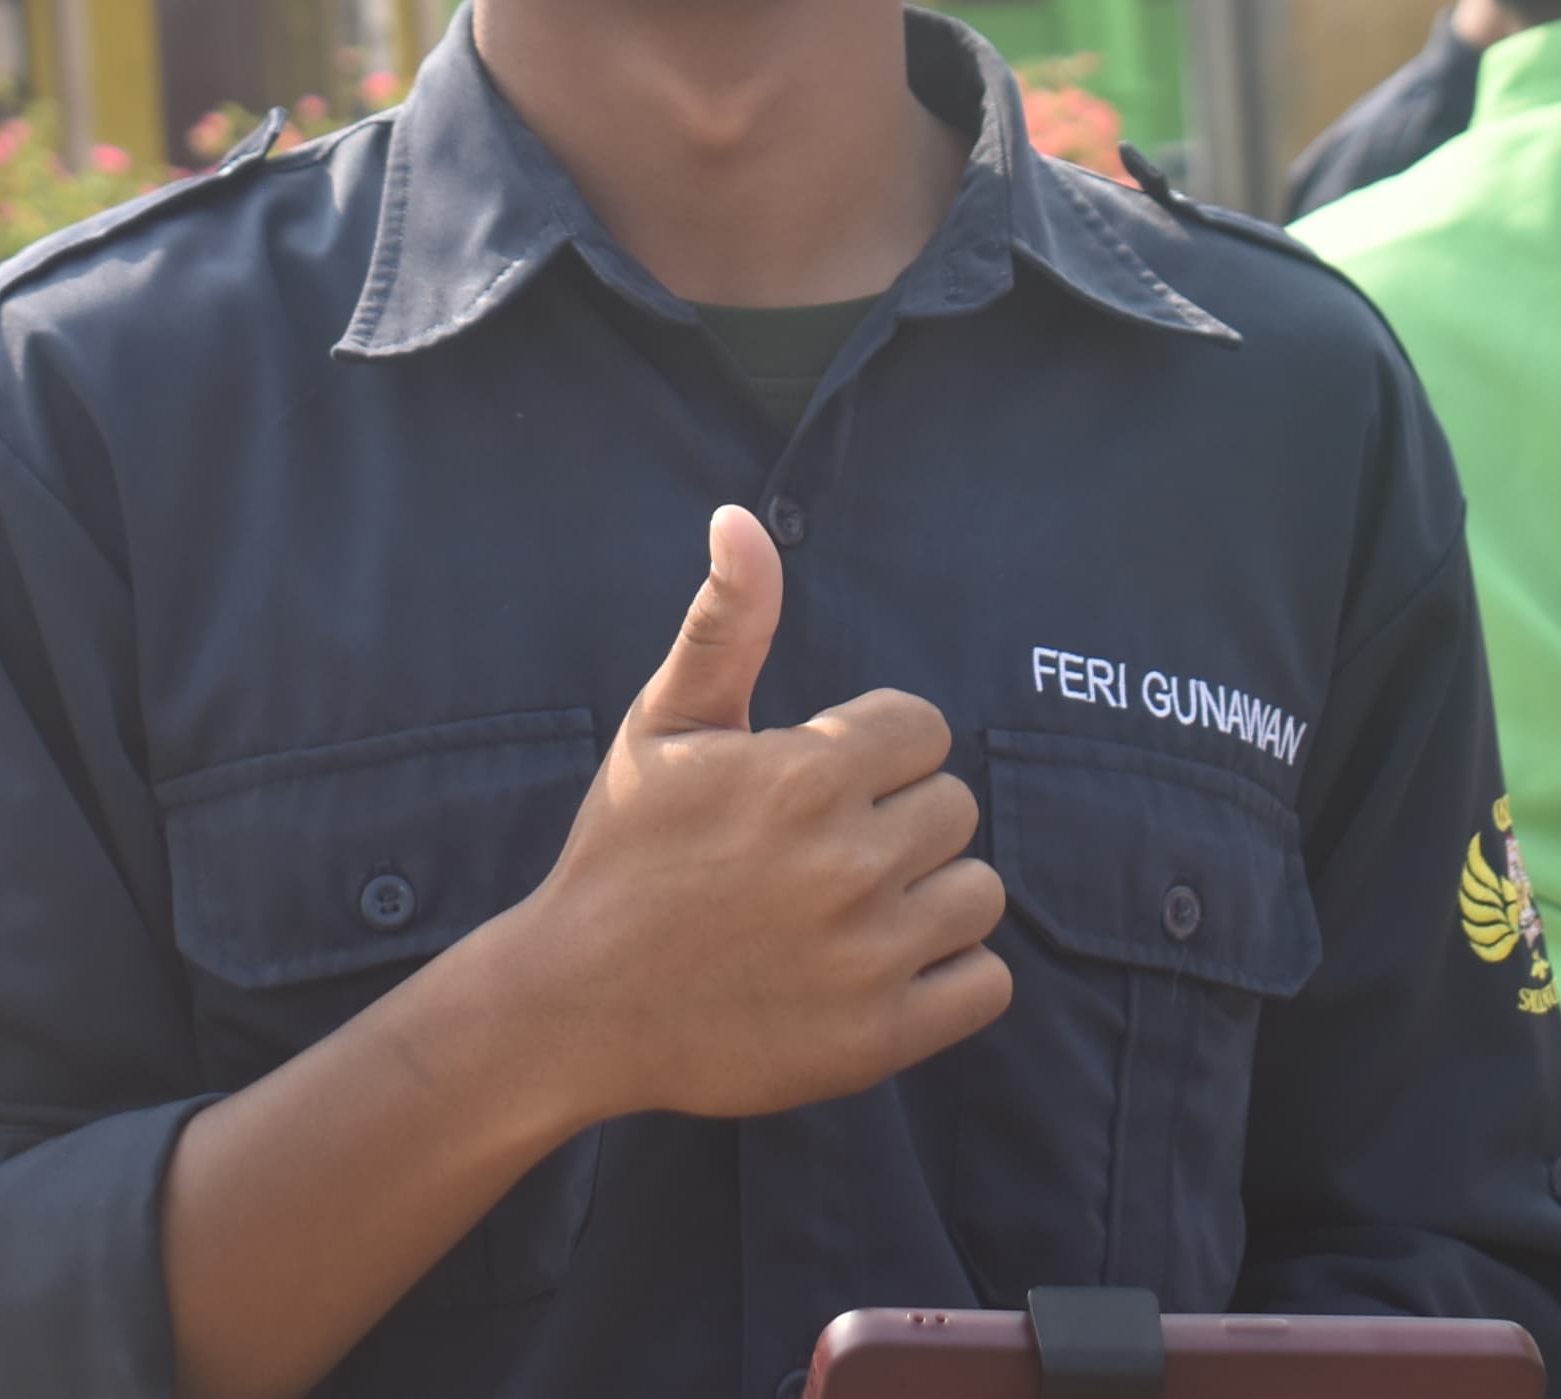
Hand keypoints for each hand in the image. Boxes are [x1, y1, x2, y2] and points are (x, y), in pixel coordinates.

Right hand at [503, 505, 1010, 1123]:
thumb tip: (741, 519)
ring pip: (979, 893)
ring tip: (854, 909)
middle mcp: (846, 863)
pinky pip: (986, 984)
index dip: (875, 752)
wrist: (574, 1007)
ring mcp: (868, 958)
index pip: (925, 730)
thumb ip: (726, 623)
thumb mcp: (664, 726)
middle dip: (900, 821)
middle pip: (956, 808)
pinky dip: (950, 976)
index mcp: (802, 775)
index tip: (819, 785)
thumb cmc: (623, 852)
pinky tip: (883, 966)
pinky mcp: (878, 1040)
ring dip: (930, 897)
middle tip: (825, 852)